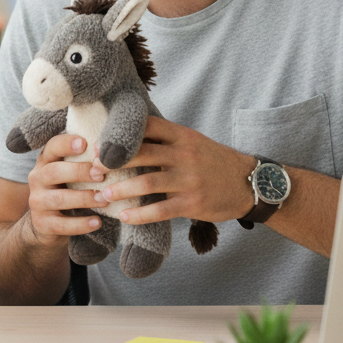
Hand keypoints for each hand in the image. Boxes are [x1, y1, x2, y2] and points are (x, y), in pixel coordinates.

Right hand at [24, 133, 109, 245]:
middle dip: (79, 172)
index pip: (52, 147)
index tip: (85, 143)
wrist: (48, 224)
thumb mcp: (71, 173)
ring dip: (84, 199)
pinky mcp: (42, 223)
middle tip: (101, 176)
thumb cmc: (68, 190)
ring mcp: (37, 202)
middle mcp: (38, 179)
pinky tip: (97, 222)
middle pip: (54, 171)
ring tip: (104, 200)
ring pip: (59, 199)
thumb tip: (112, 149)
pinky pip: (62, 224)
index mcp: (46, 161)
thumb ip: (85, 161)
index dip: (67, 144)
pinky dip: (81, 224)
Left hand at [92, 116, 254, 225]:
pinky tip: (124, 217)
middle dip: (113, 162)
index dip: (120, 134)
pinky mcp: (193, 203)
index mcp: (182, 136)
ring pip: (147, 182)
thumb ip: (165, 138)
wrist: (249, 183)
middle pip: (141, 153)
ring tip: (102, 195)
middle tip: (93, 170)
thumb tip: (128, 136)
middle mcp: (184, 155)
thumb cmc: (213, 161)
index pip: (147, 126)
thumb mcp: (193, 141)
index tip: (98, 143)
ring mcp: (189, 179)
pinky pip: (161, 209)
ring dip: (121, 190)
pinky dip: (140, 214)